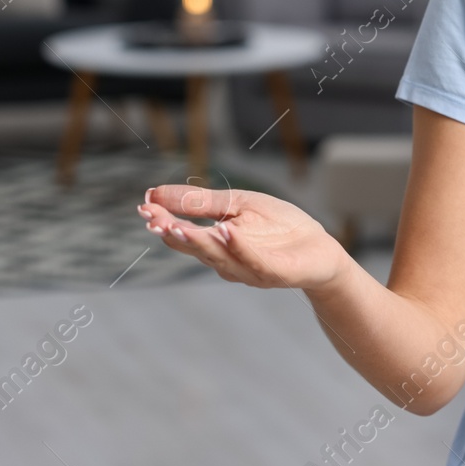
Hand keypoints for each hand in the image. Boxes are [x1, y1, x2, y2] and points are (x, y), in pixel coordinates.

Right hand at [138, 183, 349, 291]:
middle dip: (173, 234)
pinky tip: (226, 231)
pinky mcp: (275, 272)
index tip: (144, 207)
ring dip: (198, 242)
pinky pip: (254, 261)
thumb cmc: (279, 226)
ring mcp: (250, 269)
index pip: (183, 234)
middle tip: (152, 220)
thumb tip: (156, 193)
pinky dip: (239, 247)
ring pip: (219, 257)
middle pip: (196, 247)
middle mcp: (227, 261)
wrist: (320, 250)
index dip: (163, 221)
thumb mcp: (237, 204)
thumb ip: (200, 202)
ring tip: (176, 226)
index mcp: (216, 244)